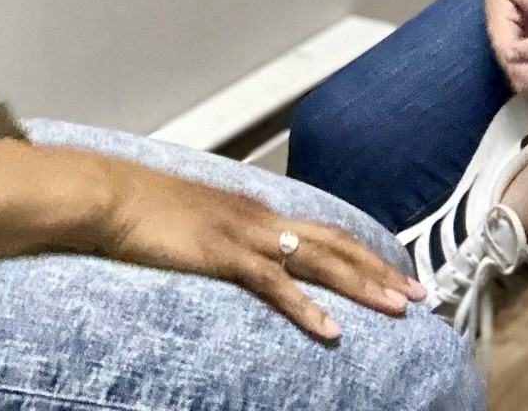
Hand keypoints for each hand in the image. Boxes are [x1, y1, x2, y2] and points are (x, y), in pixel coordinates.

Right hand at [97, 159, 424, 341]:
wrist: (109, 196)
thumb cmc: (143, 210)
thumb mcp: (197, 222)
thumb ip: (225, 237)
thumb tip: (245, 258)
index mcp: (255, 210)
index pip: (323, 231)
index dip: (363, 253)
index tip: (396, 272)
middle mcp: (259, 217)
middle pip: (335, 243)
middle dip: (380, 269)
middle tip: (418, 295)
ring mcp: (243, 234)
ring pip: (318, 261)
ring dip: (361, 286)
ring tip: (396, 309)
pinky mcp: (222, 255)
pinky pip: (273, 285)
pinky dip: (306, 308)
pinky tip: (330, 330)